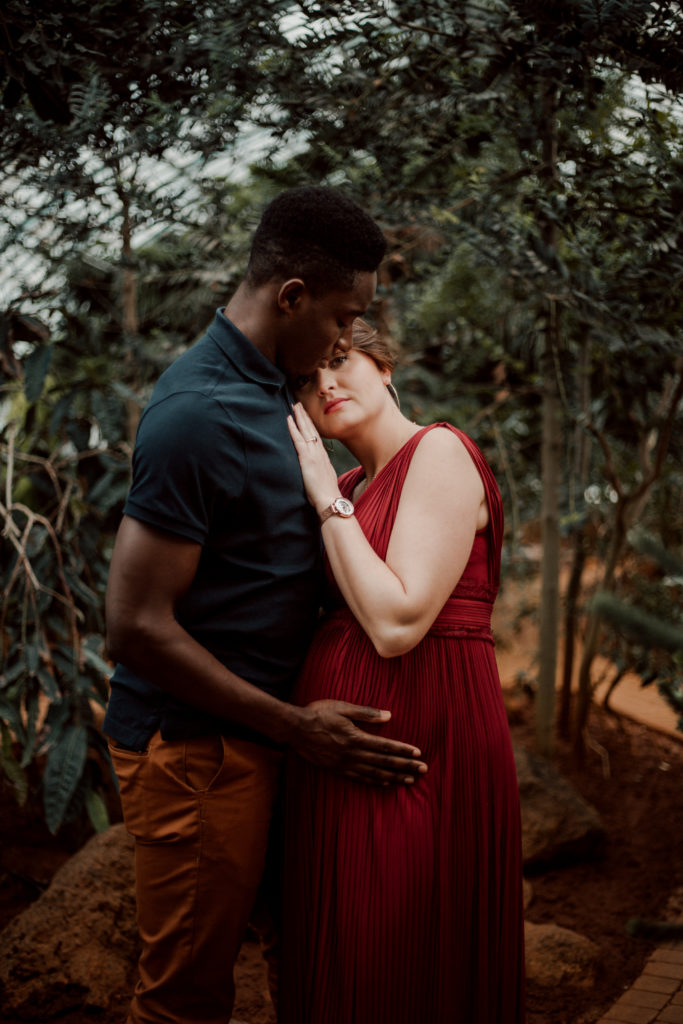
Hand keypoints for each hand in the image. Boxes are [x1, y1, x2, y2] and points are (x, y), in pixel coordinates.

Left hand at [287, 404, 339, 514]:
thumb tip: (317, 474)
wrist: (330, 500)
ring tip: (295, 406)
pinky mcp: (307, 459)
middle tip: (299, 404)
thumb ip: (321, 474)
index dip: (311, 426)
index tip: (307, 417)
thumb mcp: (325, 481)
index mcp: (324, 458)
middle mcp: (320, 453)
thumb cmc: (327, 496)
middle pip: (312, 430)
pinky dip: (293, 428)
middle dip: (306, 416)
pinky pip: (299, 439)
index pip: (316, 437)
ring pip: (306, 431)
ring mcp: (314, 454)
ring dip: (300, 417)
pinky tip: (289, 420)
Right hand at [289, 699, 427, 784]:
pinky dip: (376, 782)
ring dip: (395, 777)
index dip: (403, 750)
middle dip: (406, 766)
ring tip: (410, 780)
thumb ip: (366, 713)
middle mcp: (353, 754)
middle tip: (423, 769)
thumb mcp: (342, 708)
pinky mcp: (338, 769)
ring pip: (375, 773)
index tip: (418, 753)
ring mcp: (345, 764)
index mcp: (356, 738)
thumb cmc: (319, 713)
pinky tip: (386, 783)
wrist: (295, 729)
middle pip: (385, 762)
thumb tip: (388, 715)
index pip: (386, 746)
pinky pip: (361, 778)